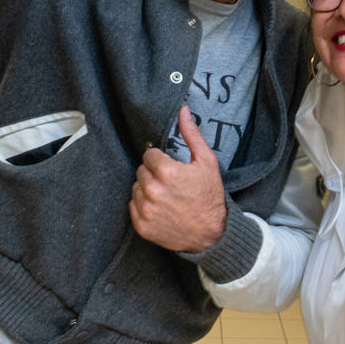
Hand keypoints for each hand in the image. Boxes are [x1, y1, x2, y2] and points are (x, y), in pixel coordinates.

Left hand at [129, 107, 226, 252]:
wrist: (211, 233)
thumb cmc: (210, 195)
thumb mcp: (206, 161)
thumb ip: (191, 134)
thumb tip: (183, 110)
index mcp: (166, 172)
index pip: (148, 155)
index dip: (160, 160)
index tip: (171, 168)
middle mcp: (153, 191)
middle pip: (141, 171)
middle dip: (154, 174)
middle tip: (170, 182)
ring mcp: (146, 210)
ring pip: (136, 188)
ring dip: (147, 189)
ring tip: (166, 195)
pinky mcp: (142, 226)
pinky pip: (133, 206)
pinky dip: (143, 206)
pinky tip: (160, 207)